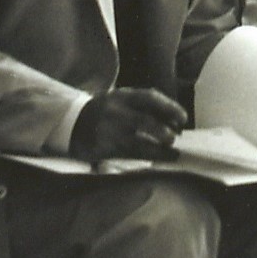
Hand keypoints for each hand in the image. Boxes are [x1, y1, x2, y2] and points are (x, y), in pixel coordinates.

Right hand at [70, 87, 187, 161]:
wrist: (73, 123)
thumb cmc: (106, 110)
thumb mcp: (121, 99)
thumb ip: (142, 106)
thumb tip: (173, 120)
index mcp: (122, 95)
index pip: (150, 97)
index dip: (169, 107)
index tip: (183, 118)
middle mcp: (116, 111)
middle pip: (144, 121)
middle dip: (163, 130)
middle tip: (175, 137)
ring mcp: (109, 131)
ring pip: (137, 142)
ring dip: (158, 150)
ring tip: (172, 154)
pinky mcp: (104, 148)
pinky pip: (128, 154)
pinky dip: (146, 158)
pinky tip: (157, 161)